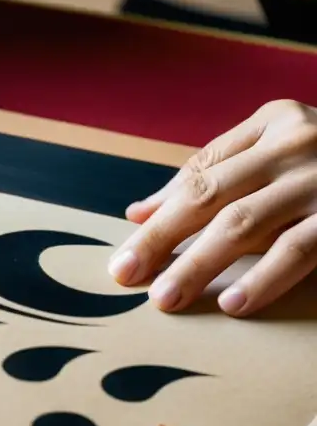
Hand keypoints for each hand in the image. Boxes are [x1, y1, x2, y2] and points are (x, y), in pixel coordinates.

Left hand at [109, 99, 316, 316]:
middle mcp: (298, 141)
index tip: (126, 249)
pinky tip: (233, 304)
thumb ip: (216, 172)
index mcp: (275, 120)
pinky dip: (263, 279)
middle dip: (161, 239)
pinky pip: (299, 250)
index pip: (200, 171)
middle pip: (209, 195)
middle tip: (125, 275)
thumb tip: (139, 211)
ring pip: (244, 224)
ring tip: (167, 298)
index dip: (160, 212)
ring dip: (199, 264)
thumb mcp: (283, 150)